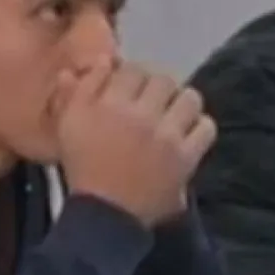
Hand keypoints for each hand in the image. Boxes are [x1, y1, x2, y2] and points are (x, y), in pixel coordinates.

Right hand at [53, 60, 216, 228]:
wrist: (104, 214)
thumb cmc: (83, 168)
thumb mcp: (68, 127)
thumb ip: (80, 91)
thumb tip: (101, 60)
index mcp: (108, 104)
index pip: (132, 70)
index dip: (132, 77)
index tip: (129, 90)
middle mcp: (140, 114)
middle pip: (163, 80)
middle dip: (158, 88)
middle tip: (151, 103)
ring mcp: (166, 136)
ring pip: (189, 98)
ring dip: (181, 103)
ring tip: (172, 116)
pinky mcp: (186, 156)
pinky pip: (206, 128)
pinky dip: (199, 128)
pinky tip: (186, 135)